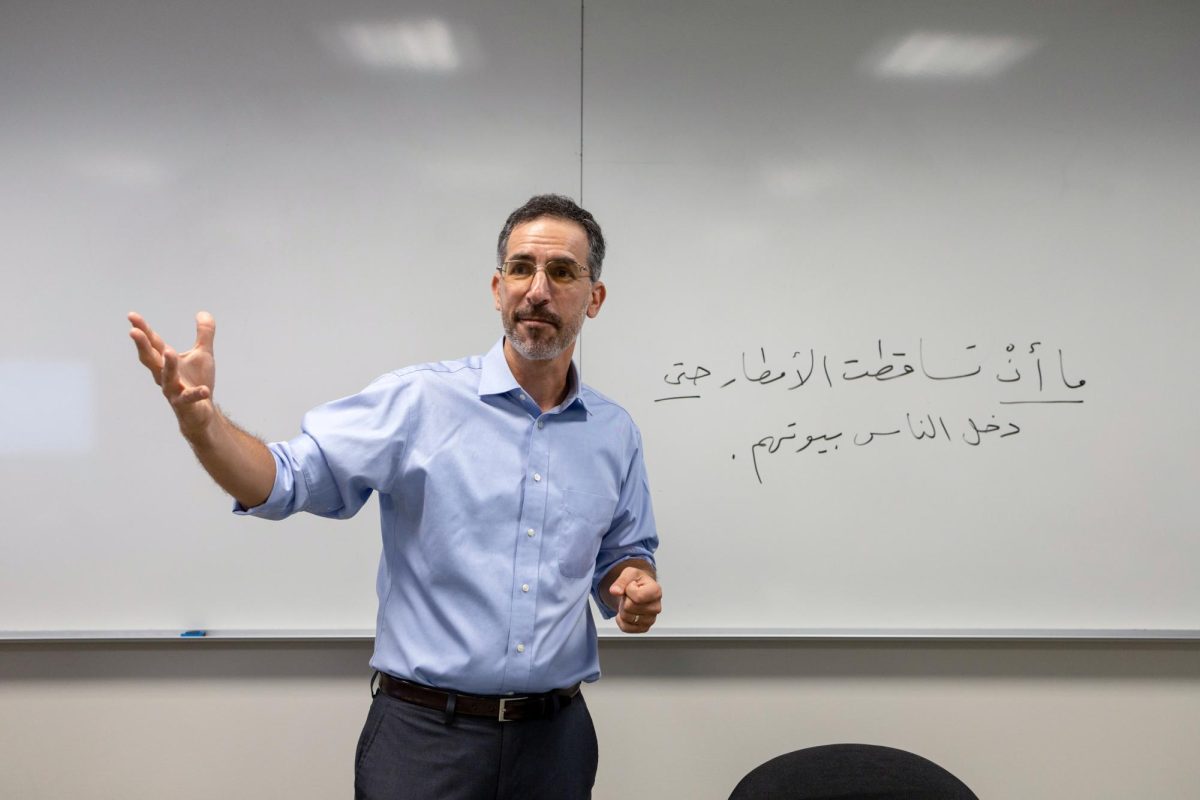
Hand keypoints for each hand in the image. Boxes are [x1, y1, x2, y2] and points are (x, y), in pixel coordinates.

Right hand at [128, 311, 217, 436]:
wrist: (201, 412)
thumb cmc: (197, 381)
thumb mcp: (203, 354)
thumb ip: (204, 334)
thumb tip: (204, 312)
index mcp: (166, 361)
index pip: (153, 343)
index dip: (143, 330)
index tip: (131, 316)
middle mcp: (164, 375)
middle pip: (150, 359)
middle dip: (142, 345)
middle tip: (133, 331)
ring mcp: (173, 390)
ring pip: (167, 377)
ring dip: (168, 365)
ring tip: (169, 351)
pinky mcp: (185, 404)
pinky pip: (189, 398)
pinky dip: (196, 393)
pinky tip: (203, 390)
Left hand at [608, 565, 661, 633]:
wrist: (640, 589)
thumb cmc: (637, 581)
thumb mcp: (629, 573)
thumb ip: (621, 581)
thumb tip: (615, 591)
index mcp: (656, 591)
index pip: (638, 597)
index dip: (629, 590)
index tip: (632, 586)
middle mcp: (656, 607)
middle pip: (630, 608)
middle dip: (624, 600)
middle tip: (629, 595)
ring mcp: (651, 619)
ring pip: (627, 618)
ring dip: (623, 610)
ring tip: (630, 602)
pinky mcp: (644, 628)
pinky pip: (626, 628)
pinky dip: (621, 620)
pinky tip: (626, 612)